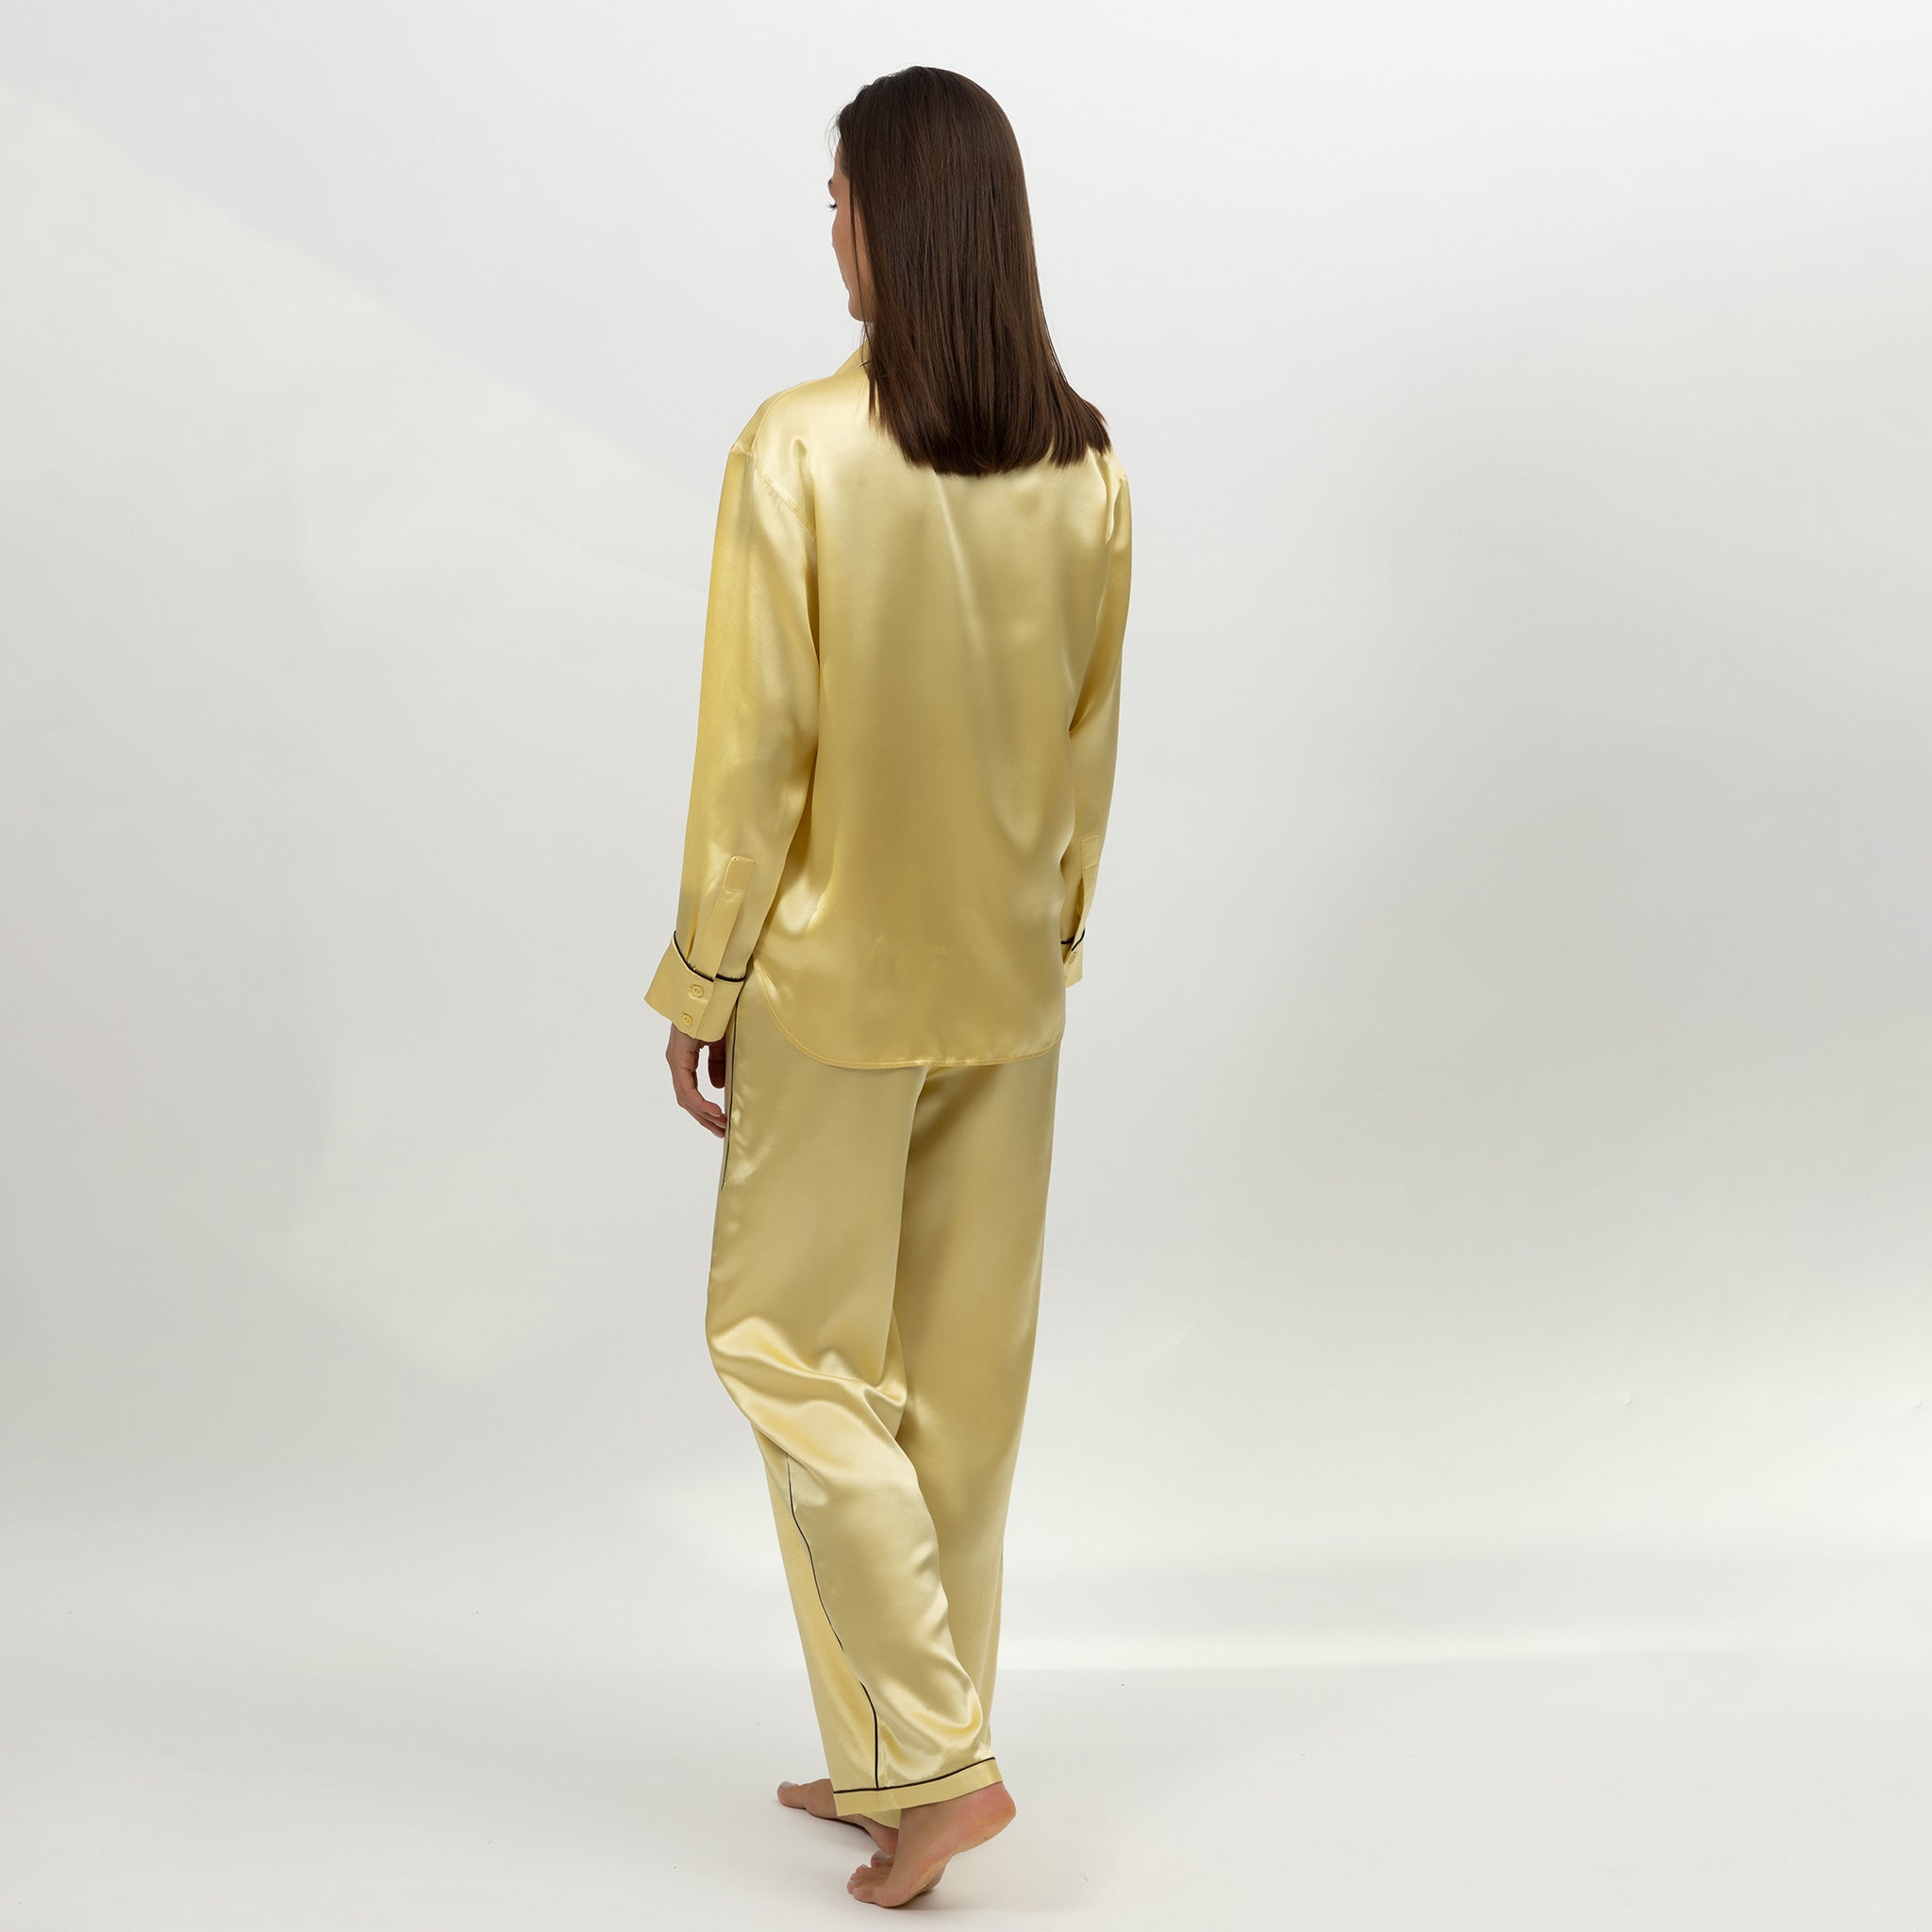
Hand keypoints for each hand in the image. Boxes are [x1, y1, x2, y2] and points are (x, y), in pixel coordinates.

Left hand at [666, 1021, 728, 1136]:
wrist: (707, 993)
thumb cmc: (713, 1014)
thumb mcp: (719, 1044)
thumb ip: (717, 1064)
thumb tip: (717, 1088)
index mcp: (684, 1059)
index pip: (691, 1092)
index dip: (704, 1110)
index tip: (721, 1122)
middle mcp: (676, 1062)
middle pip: (687, 1100)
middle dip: (704, 1118)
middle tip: (721, 1132)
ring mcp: (675, 1060)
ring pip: (685, 1097)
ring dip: (703, 1114)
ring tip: (720, 1126)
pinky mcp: (678, 1058)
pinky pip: (686, 1087)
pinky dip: (699, 1102)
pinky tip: (713, 1111)